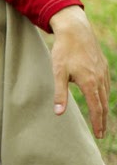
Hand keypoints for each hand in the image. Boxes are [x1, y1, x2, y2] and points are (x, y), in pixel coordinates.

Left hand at [49, 5, 110, 137]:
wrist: (75, 30)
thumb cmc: (64, 51)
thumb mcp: (58, 73)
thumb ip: (59, 94)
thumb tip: (59, 113)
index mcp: (89, 82)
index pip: (96, 108)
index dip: (97, 122)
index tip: (98, 135)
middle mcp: (100, 78)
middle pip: (104, 104)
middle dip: (102, 120)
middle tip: (101, 133)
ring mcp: (103, 71)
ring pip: (106, 94)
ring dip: (104, 108)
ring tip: (101, 119)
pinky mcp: (103, 65)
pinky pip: (106, 84)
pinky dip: (104, 95)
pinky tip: (101, 98)